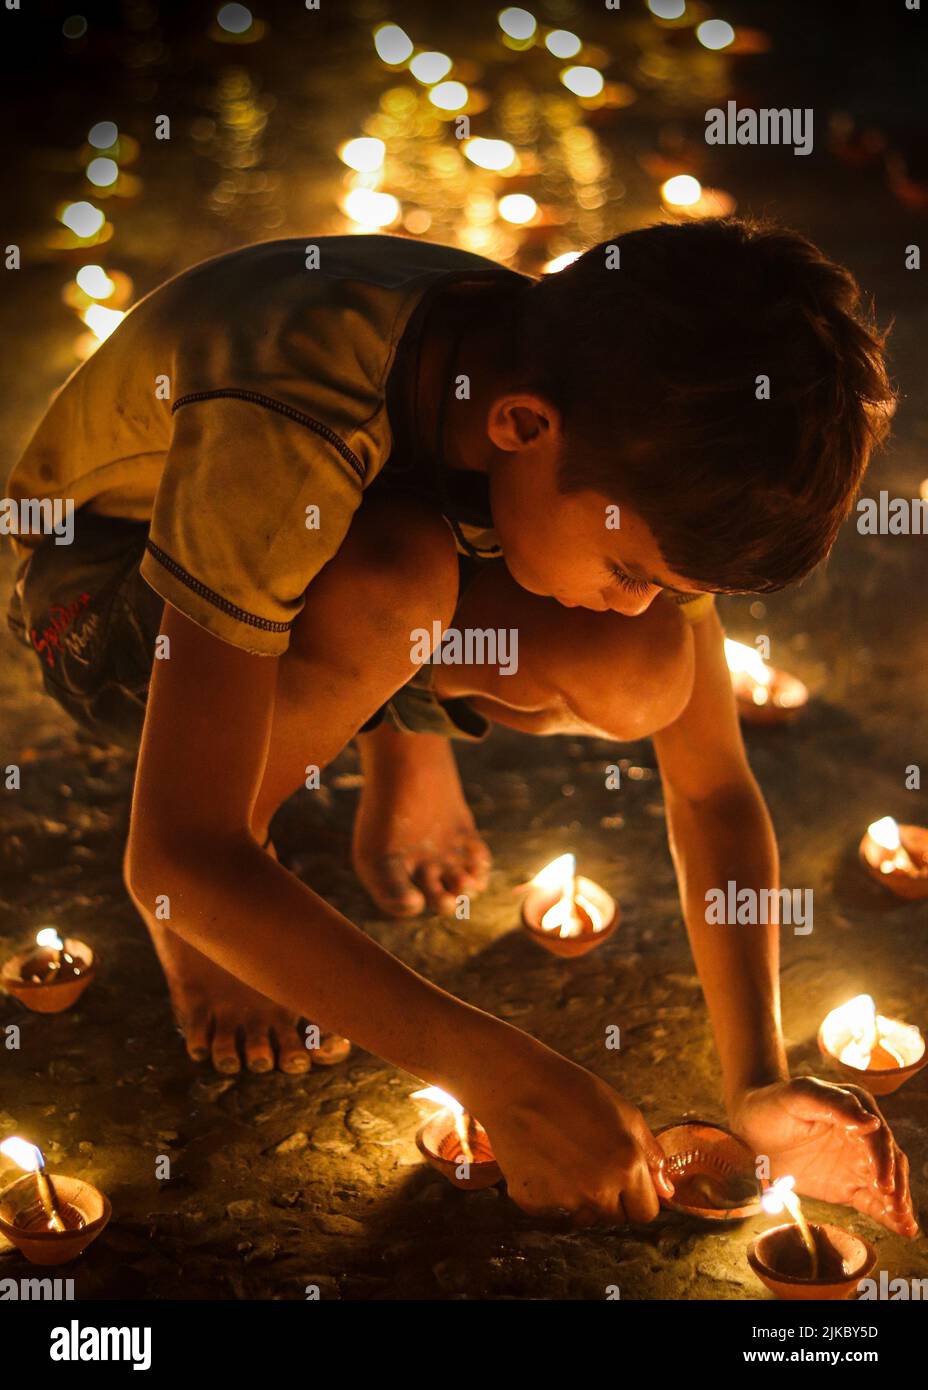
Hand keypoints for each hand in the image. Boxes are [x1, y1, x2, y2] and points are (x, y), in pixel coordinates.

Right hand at [472, 1051, 672, 1225]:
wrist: (515, 1083)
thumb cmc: (572, 1090)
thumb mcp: (624, 1112)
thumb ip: (650, 1154)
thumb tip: (667, 1191)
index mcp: (627, 1166)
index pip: (646, 1212)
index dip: (637, 1195)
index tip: (624, 1178)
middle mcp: (598, 1190)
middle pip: (615, 1217)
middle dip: (610, 1196)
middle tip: (589, 1158)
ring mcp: (564, 1200)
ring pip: (583, 1215)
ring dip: (580, 1197)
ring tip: (563, 1155)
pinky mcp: (533, 1203)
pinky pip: (551, 1209)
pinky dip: (548, 1191)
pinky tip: (540, 1158)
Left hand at [731, 1076, 917, 1236]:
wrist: (750, 1128)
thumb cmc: (775, 1103)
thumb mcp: (799, 1095)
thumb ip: (834, 1105)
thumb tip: (871, 1122)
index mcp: (855, 1108)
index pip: (876, 1137)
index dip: (882, 1160)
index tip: (883, 1183)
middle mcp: (863, 1135)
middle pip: (889, 1161)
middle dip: (897, 1184)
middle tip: (896, 1206)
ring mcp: (857, 1161)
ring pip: (887, 1182)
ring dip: (899, 1202)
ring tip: (905, 1224)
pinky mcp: (849, 1185)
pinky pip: (873, 1201)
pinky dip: (888, 1215)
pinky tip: (903, 1229)